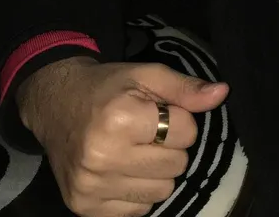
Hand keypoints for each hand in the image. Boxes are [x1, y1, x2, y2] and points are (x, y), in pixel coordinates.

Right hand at [16, 57, 228, 216]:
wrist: (55, 105)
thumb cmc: (107, 87)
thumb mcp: (146, 75)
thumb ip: (185, 88)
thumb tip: (222, 93)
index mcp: (120, 120)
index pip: (185, 132)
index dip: (180, 119)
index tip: (160, 112)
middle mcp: (103, 158)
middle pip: (176, 166)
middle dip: (171, 147)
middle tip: (149, 132)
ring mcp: (91, 187)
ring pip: (161, 192)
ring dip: (157, 172)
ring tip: (136, 151)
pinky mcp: (84, 208)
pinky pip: (138, 211)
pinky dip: (138, 192)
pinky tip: (122, 170)